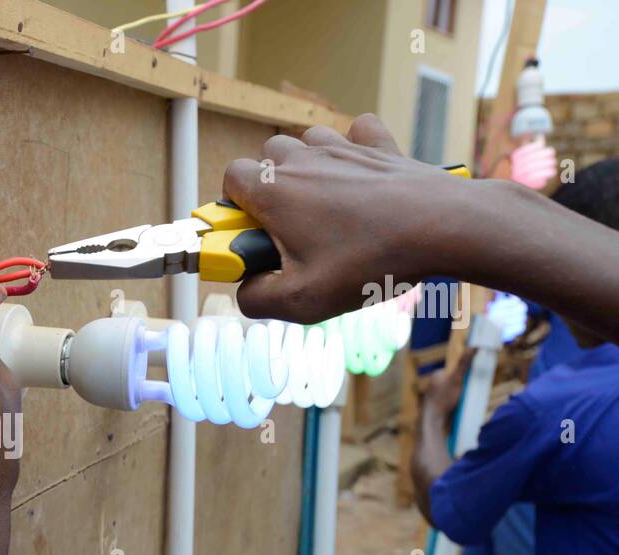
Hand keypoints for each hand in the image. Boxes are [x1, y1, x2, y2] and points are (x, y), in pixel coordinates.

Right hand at [223, 114, 474, 323]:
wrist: (444, 227)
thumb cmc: (370, 262)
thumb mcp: (302, 300)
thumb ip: (256, 298)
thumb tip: (245, 290)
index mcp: (275, 191)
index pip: (231, 178)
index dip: (234, 206)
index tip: (250, 234)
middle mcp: (304, 160)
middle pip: (267, 155)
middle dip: (268, 186)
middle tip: (288, 227)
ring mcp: (344, 147)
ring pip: (307, 142)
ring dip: (306, 167)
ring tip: (325, 206)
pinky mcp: (381, 146)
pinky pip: (357, 131)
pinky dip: (354, 147)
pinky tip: (360, 174)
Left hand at [422, 348, 474, 421]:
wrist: (433, 420)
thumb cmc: (444, 398)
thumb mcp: (456, 379)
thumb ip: (464, 364)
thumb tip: (473, 347)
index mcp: (437, 375)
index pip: (456, 370)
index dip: (465, 375)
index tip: (473, 379)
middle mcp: (434, 384)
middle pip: (455, 381)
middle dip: (463, 386)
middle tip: (470, 392)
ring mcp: (435, 395)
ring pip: (453, 392)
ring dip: (460, 396)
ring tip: (465, 401)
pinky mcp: (437, 406)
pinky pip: (450, 402)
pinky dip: (456, 403)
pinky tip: (459, 407)